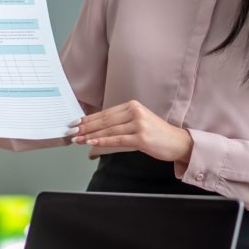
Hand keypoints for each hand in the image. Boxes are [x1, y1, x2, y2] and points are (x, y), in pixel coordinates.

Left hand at [71, 100, 192, 162]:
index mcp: (133, 106)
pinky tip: (91, 142)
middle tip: (71, 131)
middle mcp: (135, 112)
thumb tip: (97, 128)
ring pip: (108, 130)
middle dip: (85, 127)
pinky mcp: (141, 138)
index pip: (105, 113)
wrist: (177, 142)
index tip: (76, 123)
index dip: (89, 119)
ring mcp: (139, 124)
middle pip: (104, 120)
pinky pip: (117, 139)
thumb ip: (120, 122)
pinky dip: (102, 141)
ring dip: (90, 135)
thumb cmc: (157, 134)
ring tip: (77, 138)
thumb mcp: (138, 122)